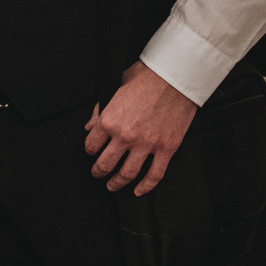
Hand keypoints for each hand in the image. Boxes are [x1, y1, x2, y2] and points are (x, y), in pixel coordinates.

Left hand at [83, 62, 196, 195]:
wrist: (176, 74)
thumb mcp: (115, 86)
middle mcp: (126, 135)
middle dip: (98, 172)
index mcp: (110, 119)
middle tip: (97, 174)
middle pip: (105, 164)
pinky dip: (145, 187)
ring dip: (116, 183)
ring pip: (127, 174)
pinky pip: (154, 175)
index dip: (90, 150)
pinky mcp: (167, 148)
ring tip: (112, 185)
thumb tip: (89, 126)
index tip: (92, 152)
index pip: (91, 145)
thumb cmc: (146, 76)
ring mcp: (147, 144)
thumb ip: (100, 109)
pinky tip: (138, 191)